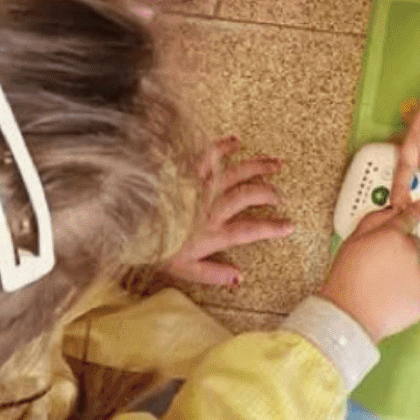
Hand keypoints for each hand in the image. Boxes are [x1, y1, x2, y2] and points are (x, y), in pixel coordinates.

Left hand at [164, 137, 294, 286]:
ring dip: (258, 166)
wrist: (128, 224)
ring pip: (236, 172)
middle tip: (281, 194)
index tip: (290, 226)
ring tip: (276, 164)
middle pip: (249, 195)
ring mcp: (200, 186)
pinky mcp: (186, 171)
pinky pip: (208, 155)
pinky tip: (237, 141)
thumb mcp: (183, 270)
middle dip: (270, 193)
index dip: (273, 228)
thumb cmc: (155, 248)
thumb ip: (213, 274)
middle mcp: (211, 207)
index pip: (250, 230)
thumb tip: (239, 278)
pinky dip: (223, 146)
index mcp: (213, 232)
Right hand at [320, 201, 419, 341]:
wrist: (349, 316)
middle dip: (403, 251)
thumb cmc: (346, 279)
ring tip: (383, 285)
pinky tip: (388, 298)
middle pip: (415, 245)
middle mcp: (412, 253)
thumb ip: (375, 221)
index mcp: (394, 236)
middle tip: (383, 264)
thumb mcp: (352, 241)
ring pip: (418, 269)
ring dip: (406, 273)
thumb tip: (391, 211)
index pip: (411, 217)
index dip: (416, 212)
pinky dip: (408, 294)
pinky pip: (418, 291)